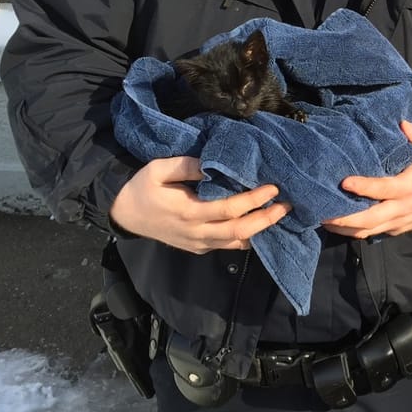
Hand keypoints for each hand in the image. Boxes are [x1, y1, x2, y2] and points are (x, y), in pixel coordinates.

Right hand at [110, 156, 287, 252]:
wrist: (125, 216)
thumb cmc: (142, 189)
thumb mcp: (157, 169)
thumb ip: (186, 165)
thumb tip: (213, 162)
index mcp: (189, 212)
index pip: (230, 209)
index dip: (254, 200)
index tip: (273, 188)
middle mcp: (197, 232)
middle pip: (240, 231)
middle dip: (266, 219)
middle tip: (287, 205)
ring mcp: (199, 244)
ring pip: (237, 242)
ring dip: (261, 230)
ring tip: (280, 214)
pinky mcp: (199, 248)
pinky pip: (229, 246)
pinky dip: (248, 237)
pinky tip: (261, 225)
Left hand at [324, 121, 411, 237]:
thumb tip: (402, 122)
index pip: (385, 189)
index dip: (364, 187)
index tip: (344, 182)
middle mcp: (404, 207)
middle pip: (372, 218)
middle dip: (346, 219)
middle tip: (323, 214)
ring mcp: (399, 222)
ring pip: (369, 231)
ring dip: (346, 229)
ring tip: (324, 220)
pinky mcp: (397, 230)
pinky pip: (373, 233)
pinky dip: (355, 231)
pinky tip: (339, 225)